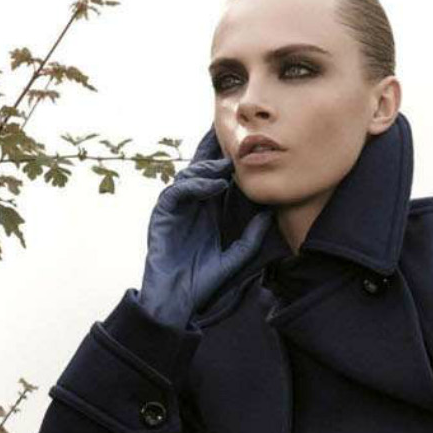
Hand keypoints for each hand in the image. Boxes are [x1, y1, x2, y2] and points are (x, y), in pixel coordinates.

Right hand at [138, 140, 274, 328]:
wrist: (177, 300)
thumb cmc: (202, 281)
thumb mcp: (234, 258)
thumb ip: (250, 238)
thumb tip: (269, 216)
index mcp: (206, 211)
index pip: (216, 178)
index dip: (227, 160)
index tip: (245, 144)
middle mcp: (191, 205)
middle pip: (201, 169)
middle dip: (213, 151)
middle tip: (230, 132)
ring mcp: (175, 208)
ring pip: (190, 176)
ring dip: (209, 168)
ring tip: (228, 164)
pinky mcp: (163, 214)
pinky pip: (179, 192)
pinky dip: (196, 185)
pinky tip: (214, 183)